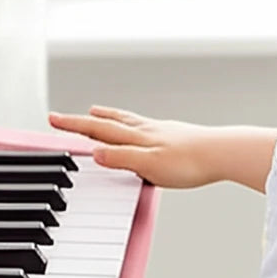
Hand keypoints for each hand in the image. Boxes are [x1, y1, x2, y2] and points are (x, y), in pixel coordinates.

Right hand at [48, 105, 219, 187]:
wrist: (223, 153)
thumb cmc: (190, 162)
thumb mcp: (149, 165)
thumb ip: (121, 159)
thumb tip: (94, 153)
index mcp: (136, 136)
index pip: (97, 129)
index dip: (74, 125)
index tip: (53, 119)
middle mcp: (145, 129)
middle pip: (108, 122)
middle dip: (83, 120)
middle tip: (64, 116)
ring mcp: (160, 131)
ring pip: (127, 121)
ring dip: (107, 117)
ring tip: (96, 112)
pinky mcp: (174, 136)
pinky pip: (144, 126)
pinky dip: (131, 124)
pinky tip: (138, 129)